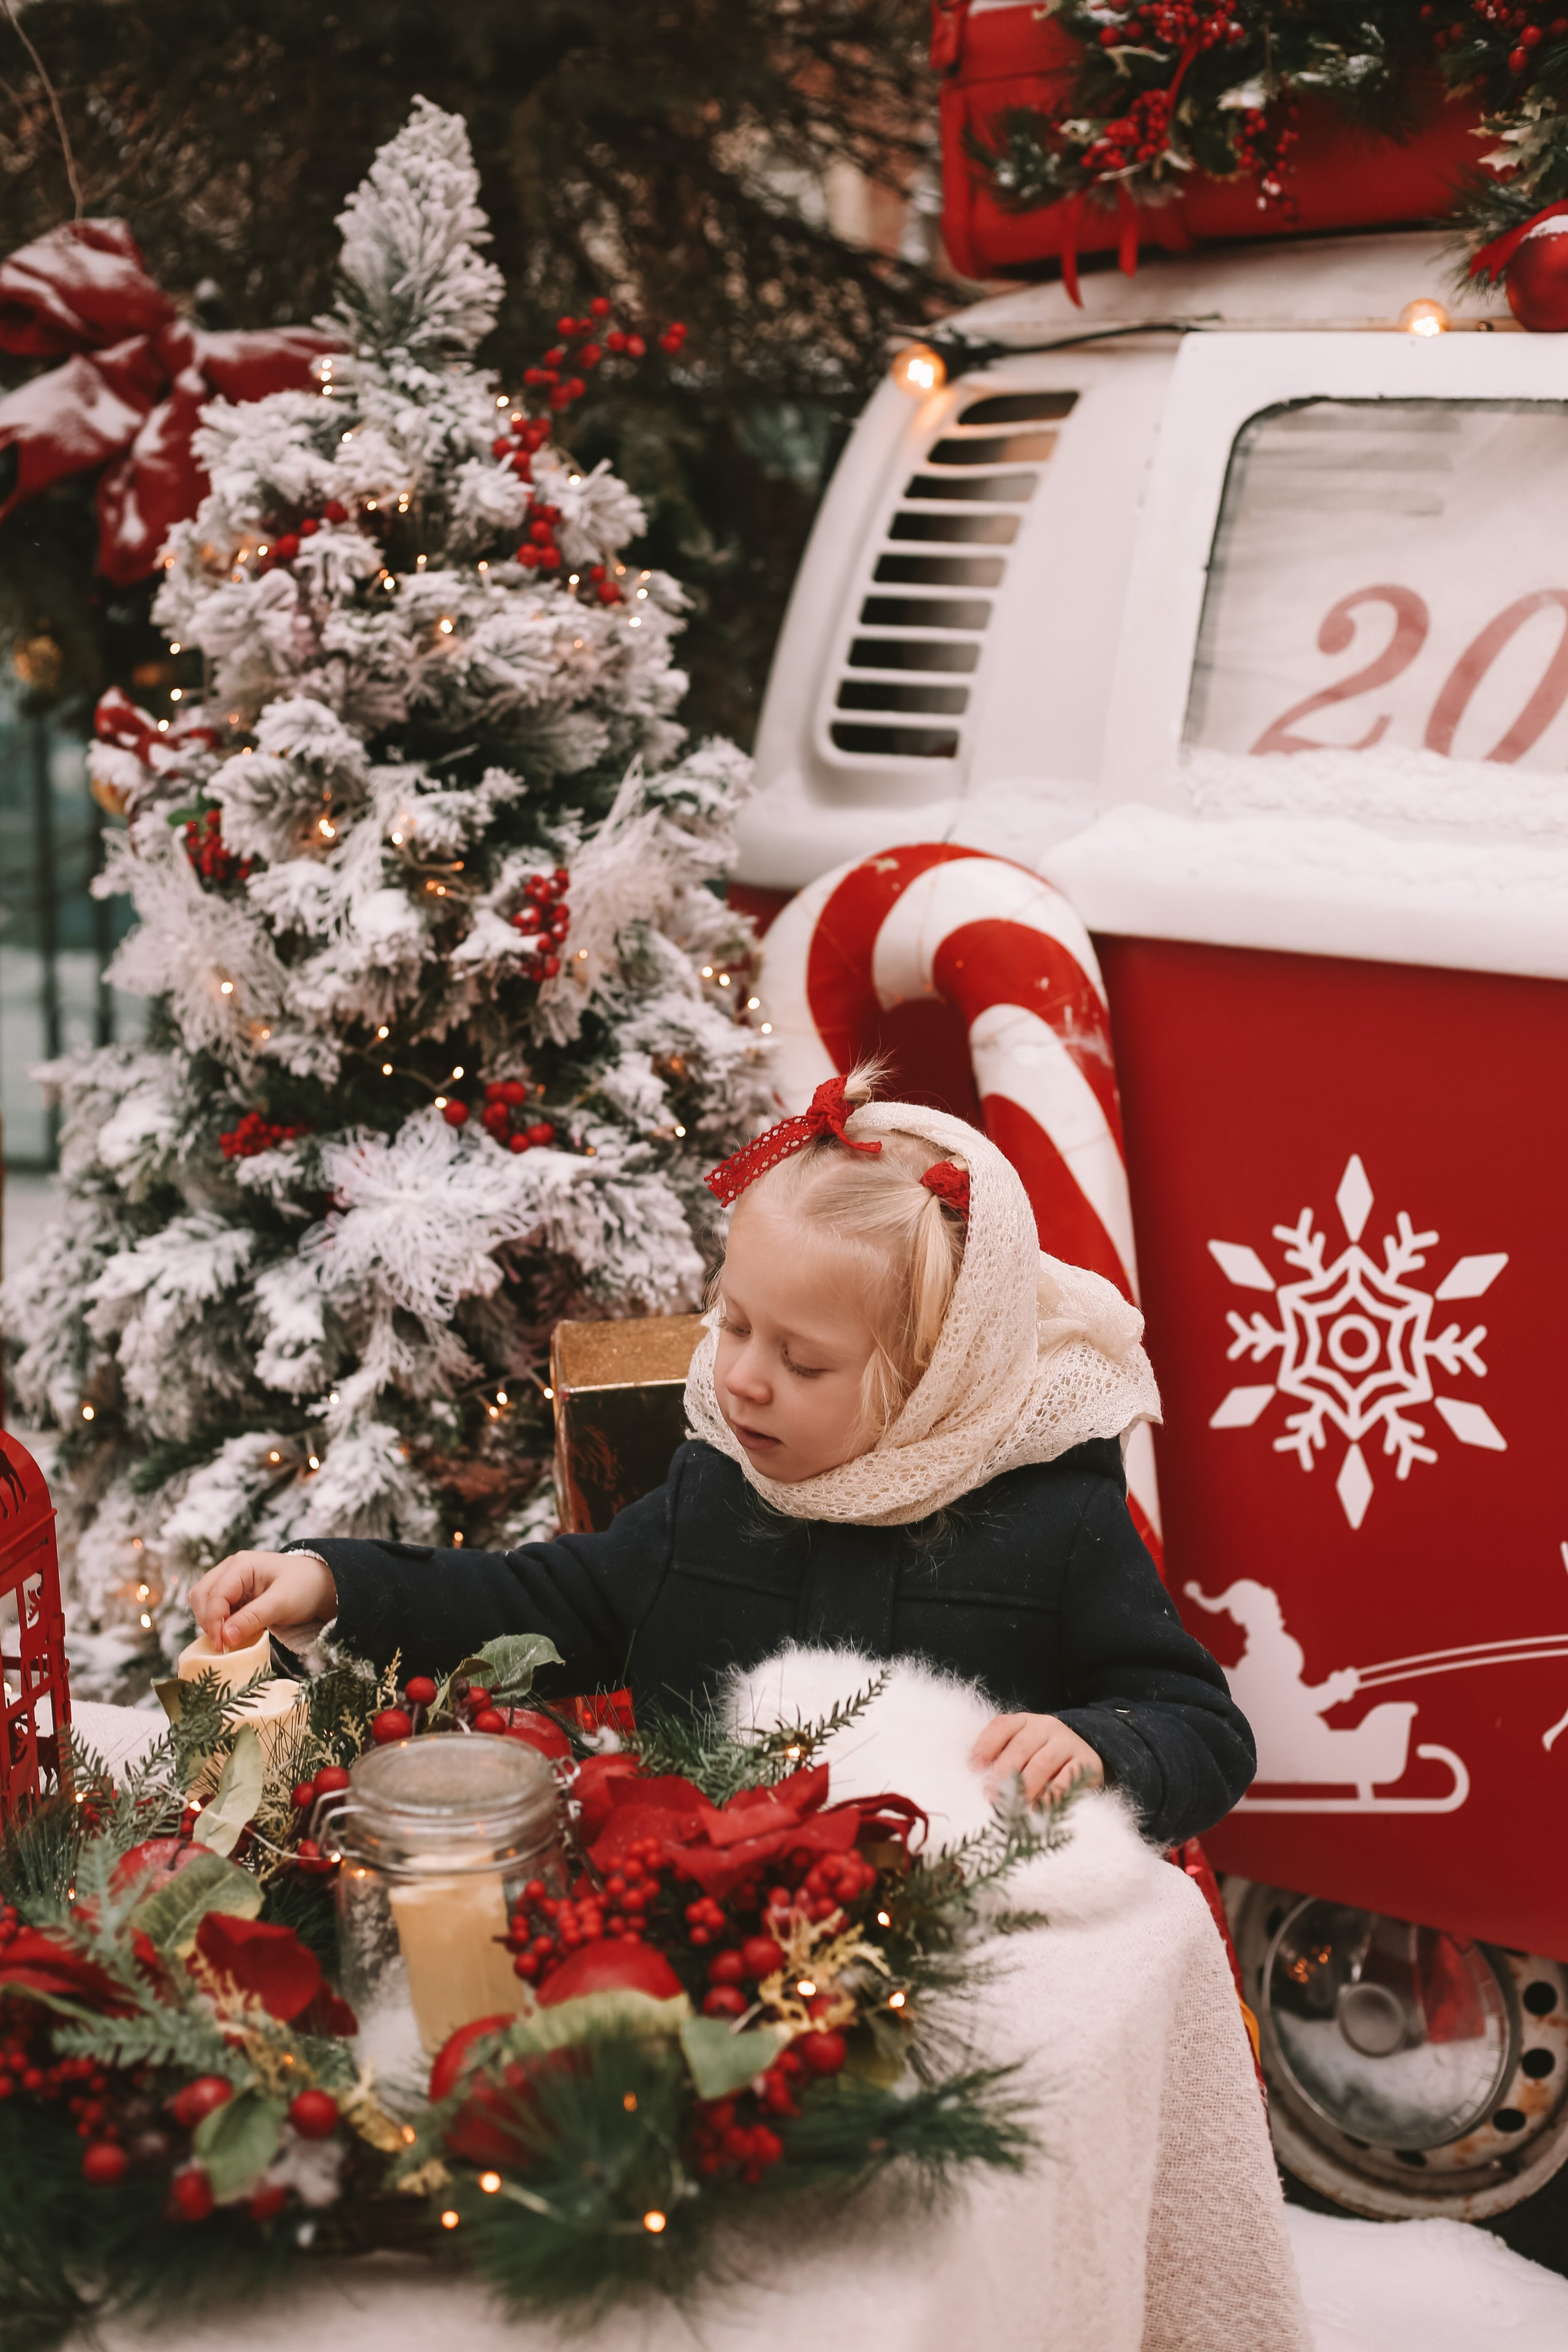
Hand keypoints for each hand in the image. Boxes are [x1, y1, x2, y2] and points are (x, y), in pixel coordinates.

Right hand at [188, 1551, 336, 1652]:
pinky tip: (231, 1632)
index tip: (221, 1646)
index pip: (214, 1595)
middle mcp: (230, 1568)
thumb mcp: (282, 1603)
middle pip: (201, 1596)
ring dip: (209, 1621)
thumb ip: (252, 1618)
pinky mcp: (233, 1592)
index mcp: (241, 1565)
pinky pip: (213, 1606)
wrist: (320, 1584)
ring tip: (227, 1638)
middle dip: (208, 1621)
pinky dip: (217, 1621)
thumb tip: (224, 1637)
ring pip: (202, 1601)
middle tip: (223, 1644)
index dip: (213, 1622)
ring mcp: (230, 1579)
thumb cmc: (304, 1588)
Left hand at [971, 1712, 1105, 1805]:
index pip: (1002, 1727)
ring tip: (1011, 1806)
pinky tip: (1037, 1809)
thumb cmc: (1041, 1756)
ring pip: (1041, 1764)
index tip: (971, 1768)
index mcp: (1025, 1721)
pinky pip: (1066, 1780)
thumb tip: (974, 1775)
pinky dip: (1049, 1796)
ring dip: (1023, 1788)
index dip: (985, 1746)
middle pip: (1020, 1747)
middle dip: (1002, 1774)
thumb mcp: (1021, 1749)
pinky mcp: (1086, 1762)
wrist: (1084, 1754)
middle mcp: (1047, 1726)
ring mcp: (1067, 1742)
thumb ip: (1000, 1756)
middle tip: (989, 1796)